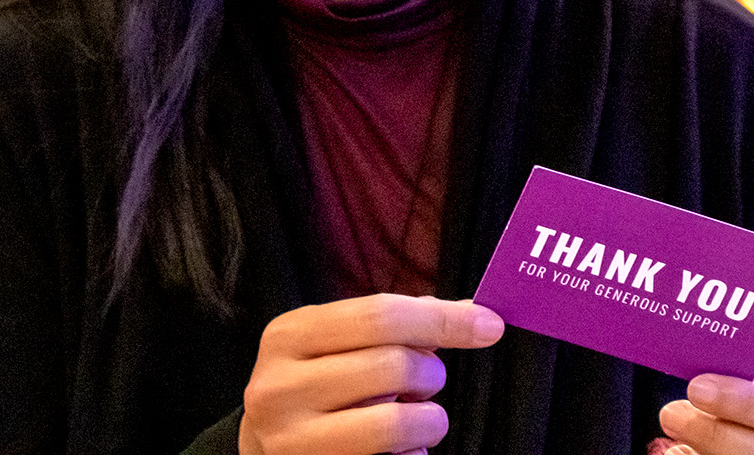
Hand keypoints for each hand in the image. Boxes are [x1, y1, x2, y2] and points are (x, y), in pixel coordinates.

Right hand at [239, 294, 502, 454]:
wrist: (264, 449)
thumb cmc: (315, 388)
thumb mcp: (336, 344)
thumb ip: (394, 324)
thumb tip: (472, 313)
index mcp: (289, 335)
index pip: (381, 315)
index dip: (444, 320)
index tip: (489, 326)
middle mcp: (277, 388)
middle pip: (392, 365)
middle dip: (430, 374)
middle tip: (428, 383)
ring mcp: (289, 441)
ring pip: (393, 423)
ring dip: (428, 421)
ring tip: (418, 420)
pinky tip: (402, 450)